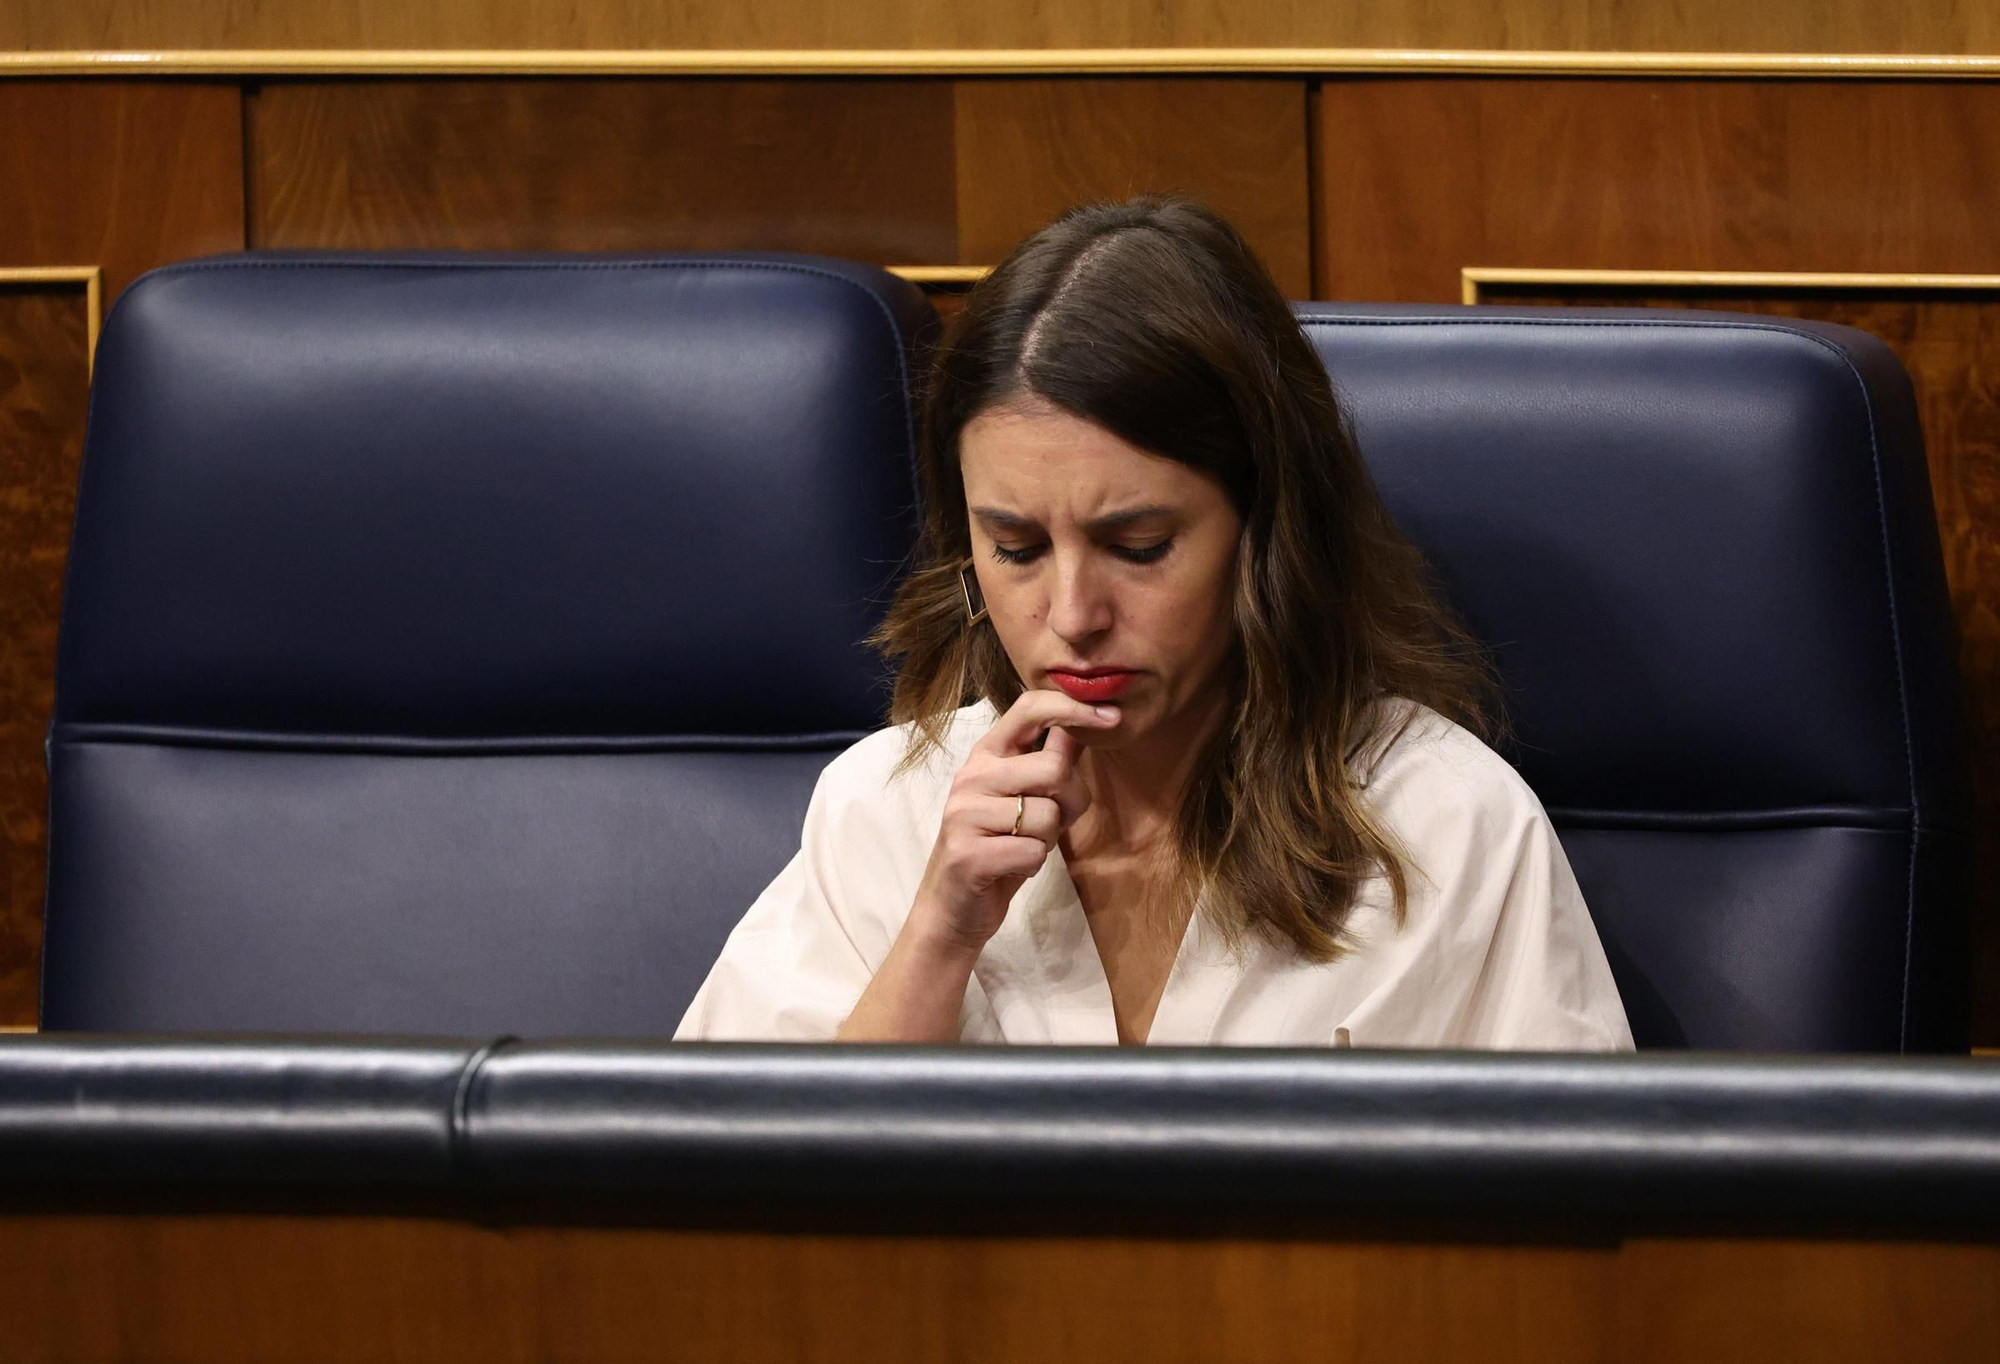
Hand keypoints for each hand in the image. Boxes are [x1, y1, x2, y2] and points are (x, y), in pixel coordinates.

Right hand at [909, 689, 1120, 953]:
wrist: (952, 907)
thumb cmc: (997, 847)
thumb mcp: (1026, 798)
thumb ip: (1051, 761)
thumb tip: (1083, 725)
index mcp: (986, 754)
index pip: (1029, 708)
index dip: (1074, 708)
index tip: (1112, 717)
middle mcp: (971, 776)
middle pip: (1054, 769)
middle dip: (1071, 802)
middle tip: (1051, 824)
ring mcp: (964, 814)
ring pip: (1048, 815)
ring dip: (1048, 839)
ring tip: (1021, 846)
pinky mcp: (968, 854)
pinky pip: (1034, 851)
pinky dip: (1034, 864)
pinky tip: (1011, 866)